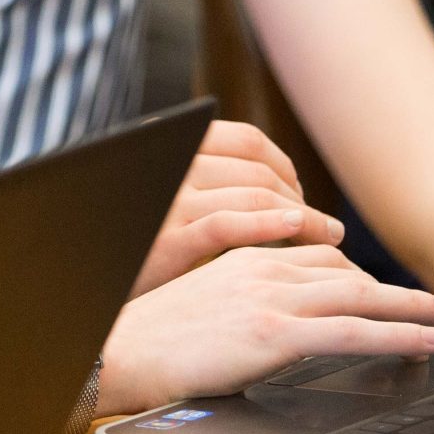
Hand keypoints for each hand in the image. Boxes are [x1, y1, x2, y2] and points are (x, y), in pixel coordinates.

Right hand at [96, 245, 433, 418]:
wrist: (119, 354)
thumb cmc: (152, 342)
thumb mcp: (206, 307)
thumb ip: (245, 304)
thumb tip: (273, 327)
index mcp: (245, 258)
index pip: (319, 256)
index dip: (360, 275)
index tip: (385, 292)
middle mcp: (263, 269)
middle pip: (348, 270)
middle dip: (399, 288)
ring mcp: (271, 299)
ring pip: (361, 295)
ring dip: (412, 308)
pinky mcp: (274, 334)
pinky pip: (352, 331)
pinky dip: (398, 333)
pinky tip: (425, 341)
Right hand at [129, 120, 347, 297]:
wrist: (105, 293)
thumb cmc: (143, 250)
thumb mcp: (172, 202)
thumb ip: (209, 185)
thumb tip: (272, 186)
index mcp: (175, 150)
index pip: (246, 140)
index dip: (283, 164)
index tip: (300, 191)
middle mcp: (173, 169)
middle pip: (259, 169)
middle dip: (299, 195)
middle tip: (322, 223)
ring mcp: (171, 204)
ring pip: (255, 195)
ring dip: (302, 215)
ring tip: (327, 236)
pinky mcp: (169, 241)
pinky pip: (230, 225)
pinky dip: (271, 226)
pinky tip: (297, 233)